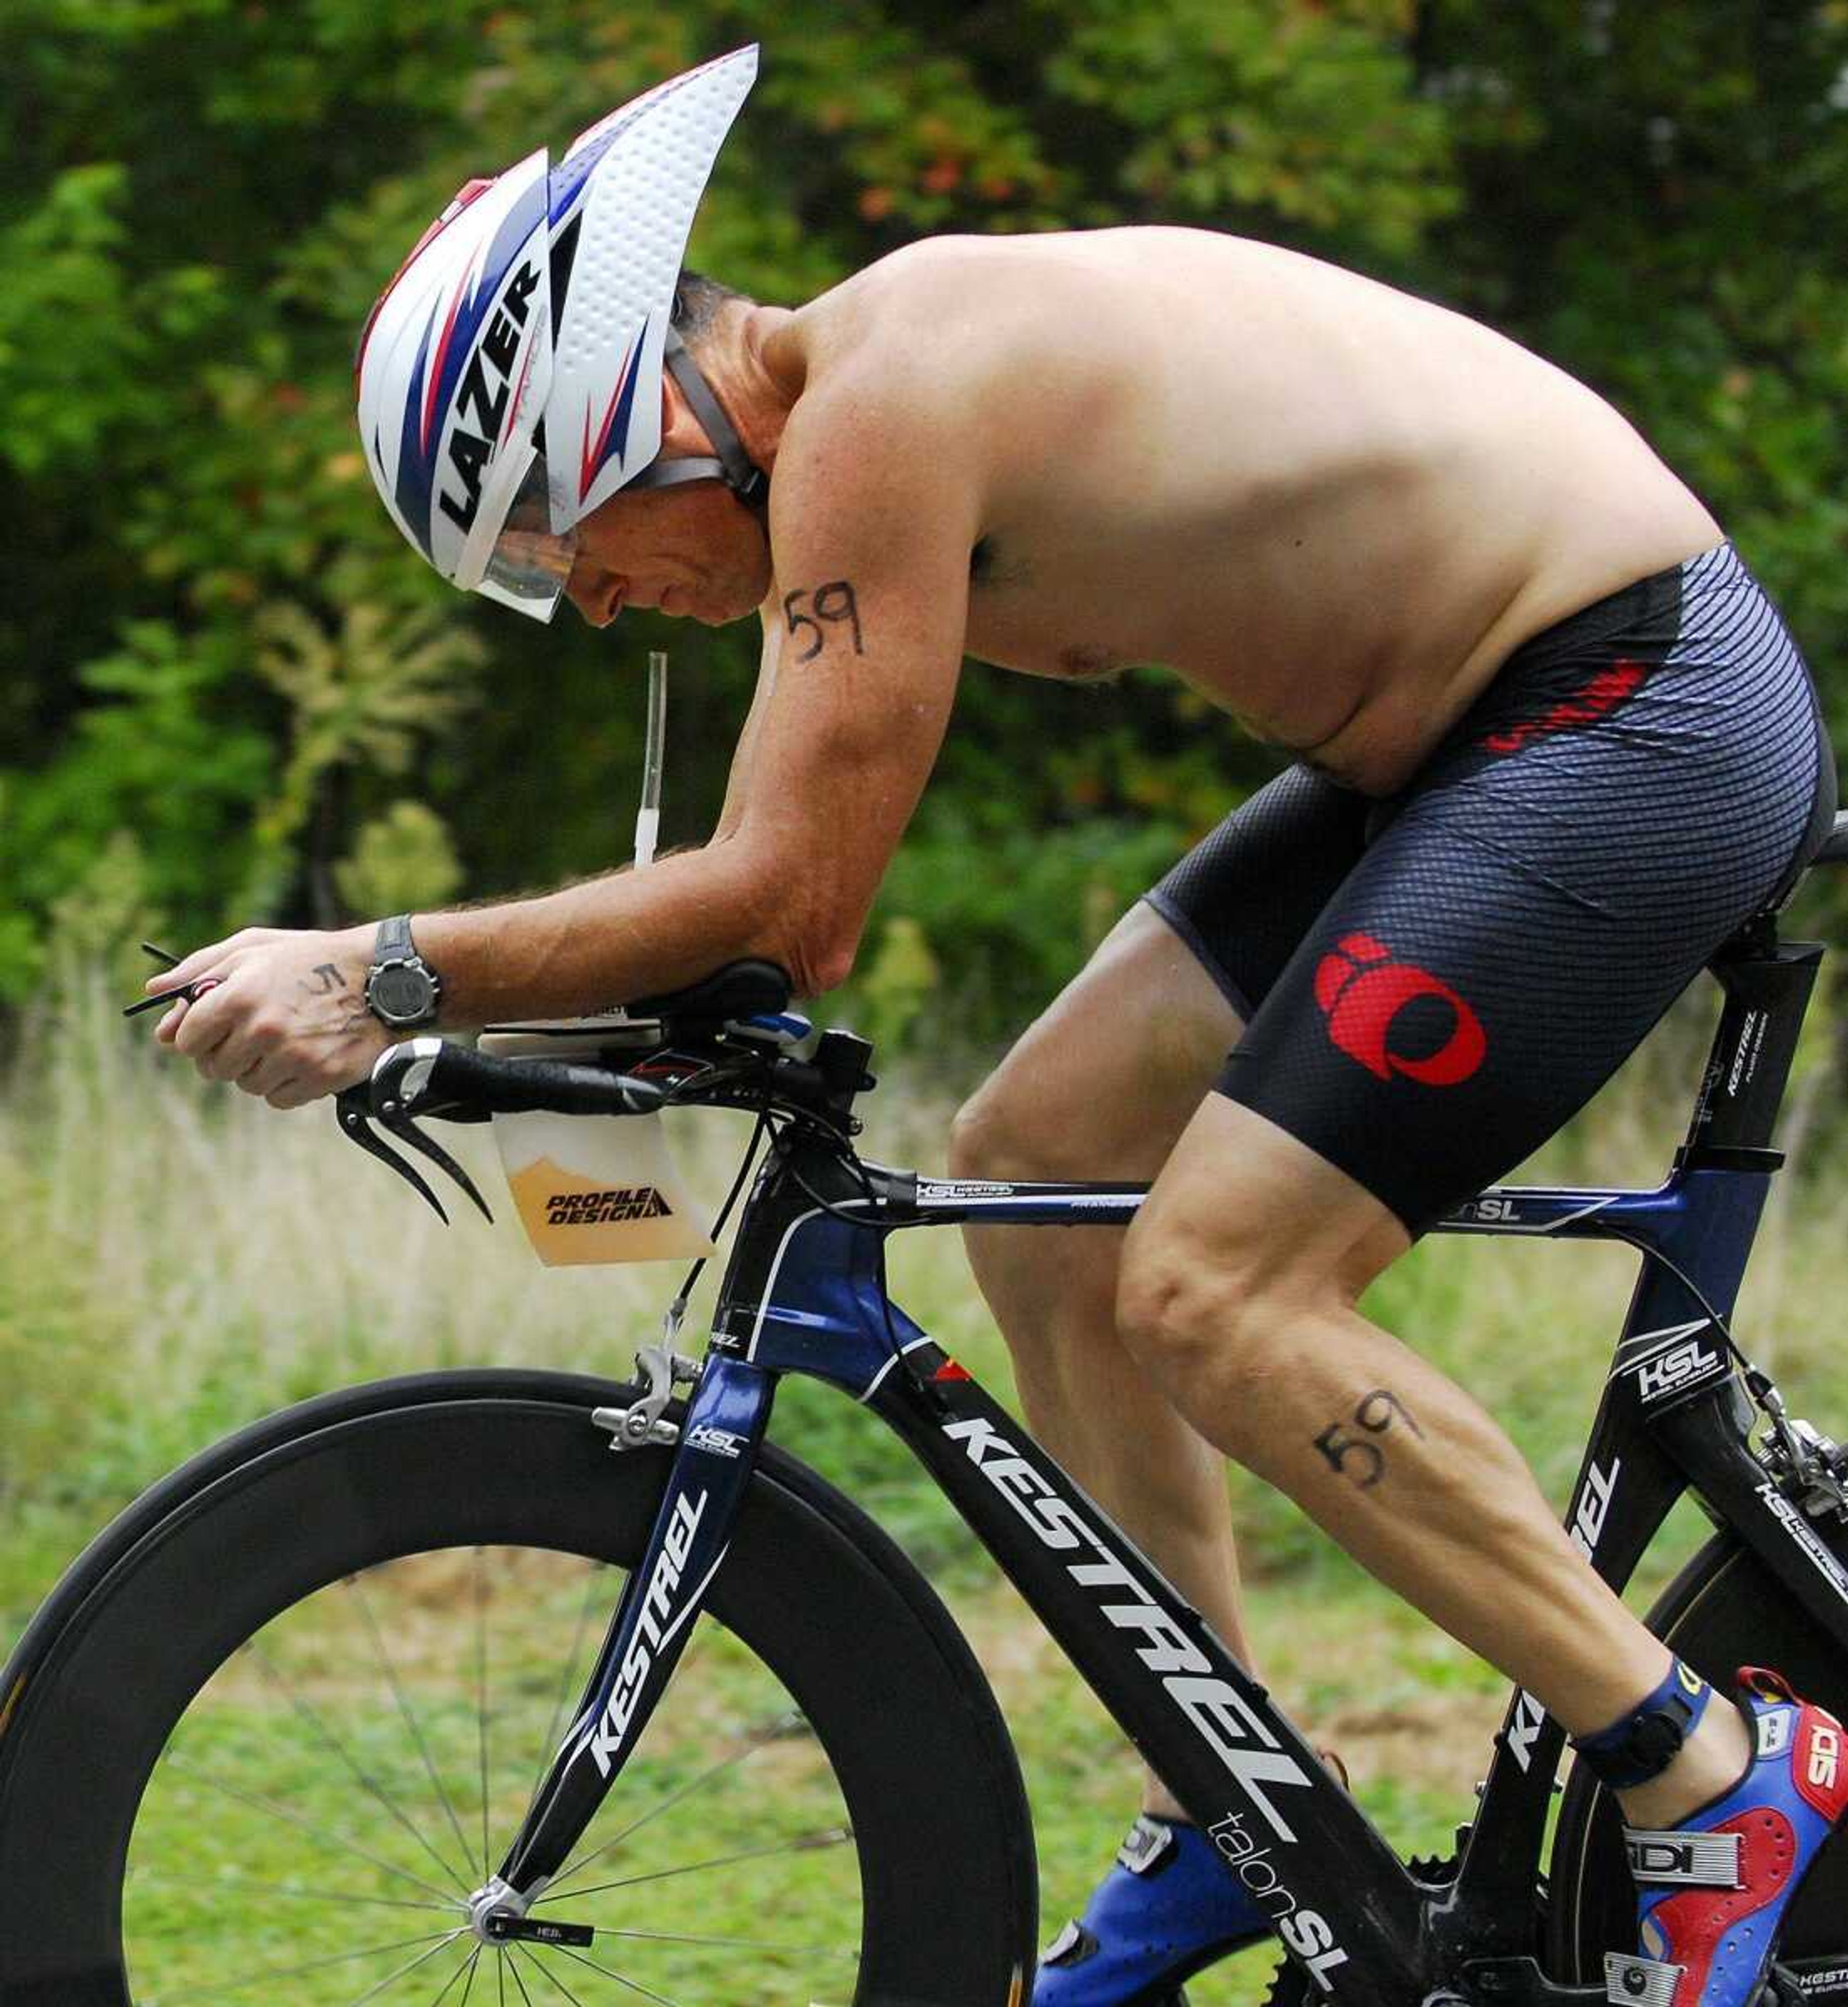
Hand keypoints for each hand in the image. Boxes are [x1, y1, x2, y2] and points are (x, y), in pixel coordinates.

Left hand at [143, 925, 390, 1108]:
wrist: (381, 978)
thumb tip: (154, 990)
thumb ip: (199, 969)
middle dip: (227, 1054)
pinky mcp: (319, 1078)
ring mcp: (292, 1056)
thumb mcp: (253, 949)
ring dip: (259, 1070)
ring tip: (287, 1041)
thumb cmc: (309, 959)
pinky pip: (278, 1099)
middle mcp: (262, 1028)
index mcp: (238, 995)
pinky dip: (286, 1085)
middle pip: (213, 1068)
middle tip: (256, 1033)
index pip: (187, 1040)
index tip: (216, 1028)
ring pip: (246, 1086)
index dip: (198, 1035)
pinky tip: (304, 1057)